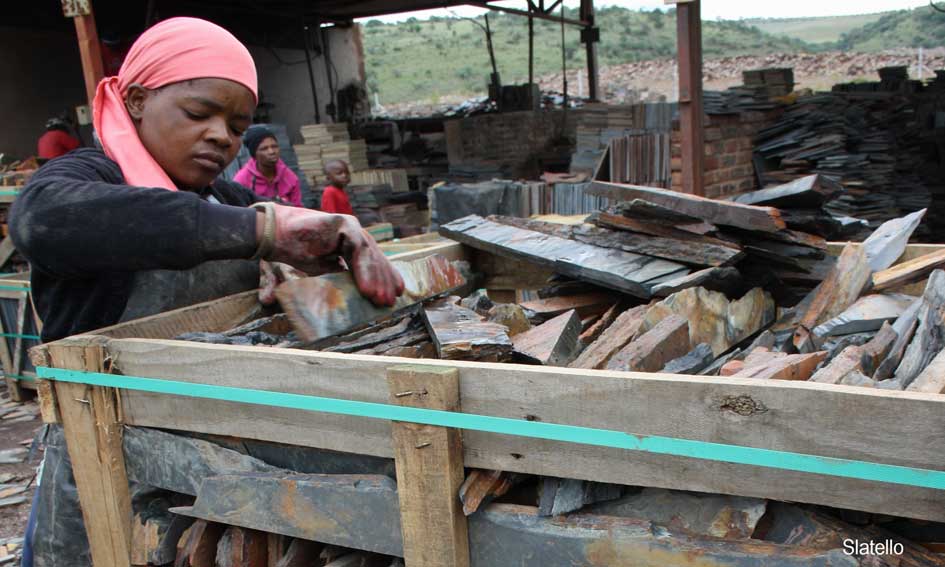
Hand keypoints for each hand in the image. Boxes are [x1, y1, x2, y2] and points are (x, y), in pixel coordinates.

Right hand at [266, 205, 404, 305]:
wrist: (273, 234)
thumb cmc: (294, 250)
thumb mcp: (322, 271)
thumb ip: (338, 280)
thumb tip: (352, 300)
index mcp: (350, 244)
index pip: (373, 261)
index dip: (385, 277)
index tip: (395, 295)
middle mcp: (353, 234)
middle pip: (375, 259)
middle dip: (383, 281)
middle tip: (389, 302)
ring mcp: (350, 227)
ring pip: (370, 255)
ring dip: (376, 279)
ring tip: (379, 299)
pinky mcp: (343, 224)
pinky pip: (359, 249)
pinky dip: (364, 270)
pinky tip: (367, 288)